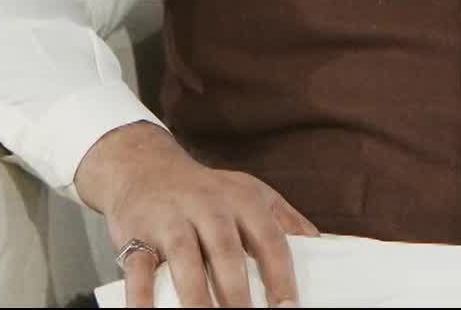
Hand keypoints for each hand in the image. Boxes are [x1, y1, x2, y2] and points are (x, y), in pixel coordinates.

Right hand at [74, 123, 318, 307]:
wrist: (143, 165)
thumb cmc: (206, 190)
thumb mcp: (250, 193)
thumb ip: (285, 220)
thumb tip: (324, 247)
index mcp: (242, 200)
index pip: (269, 240)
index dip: (279, 276)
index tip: (288, 308)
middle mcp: (207, 206)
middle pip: (226, 251)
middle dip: (237, 292)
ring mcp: (170, 219)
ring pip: (185, 259)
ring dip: (196, 297)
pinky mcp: (136, 233)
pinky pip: (138, 269)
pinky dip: (141, 298)